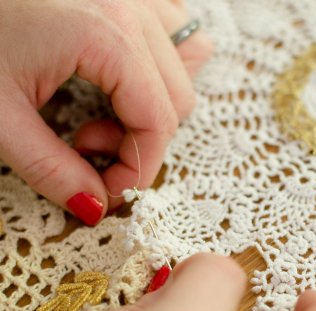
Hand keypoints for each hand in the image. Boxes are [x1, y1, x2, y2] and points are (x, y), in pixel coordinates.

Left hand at [0, 0, 211, 224]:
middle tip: (86, 145)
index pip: (159, 121)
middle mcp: (132, 6)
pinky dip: (157, 60)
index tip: (107, 191)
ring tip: (101, 105)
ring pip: (185, 61)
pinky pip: (172, 28)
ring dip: (155, 99)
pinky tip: (118, 74)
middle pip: (178, 97)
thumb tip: (95, 206)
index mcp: (106, 33)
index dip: (139, 169)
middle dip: (141, 138)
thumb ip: (51, 169)